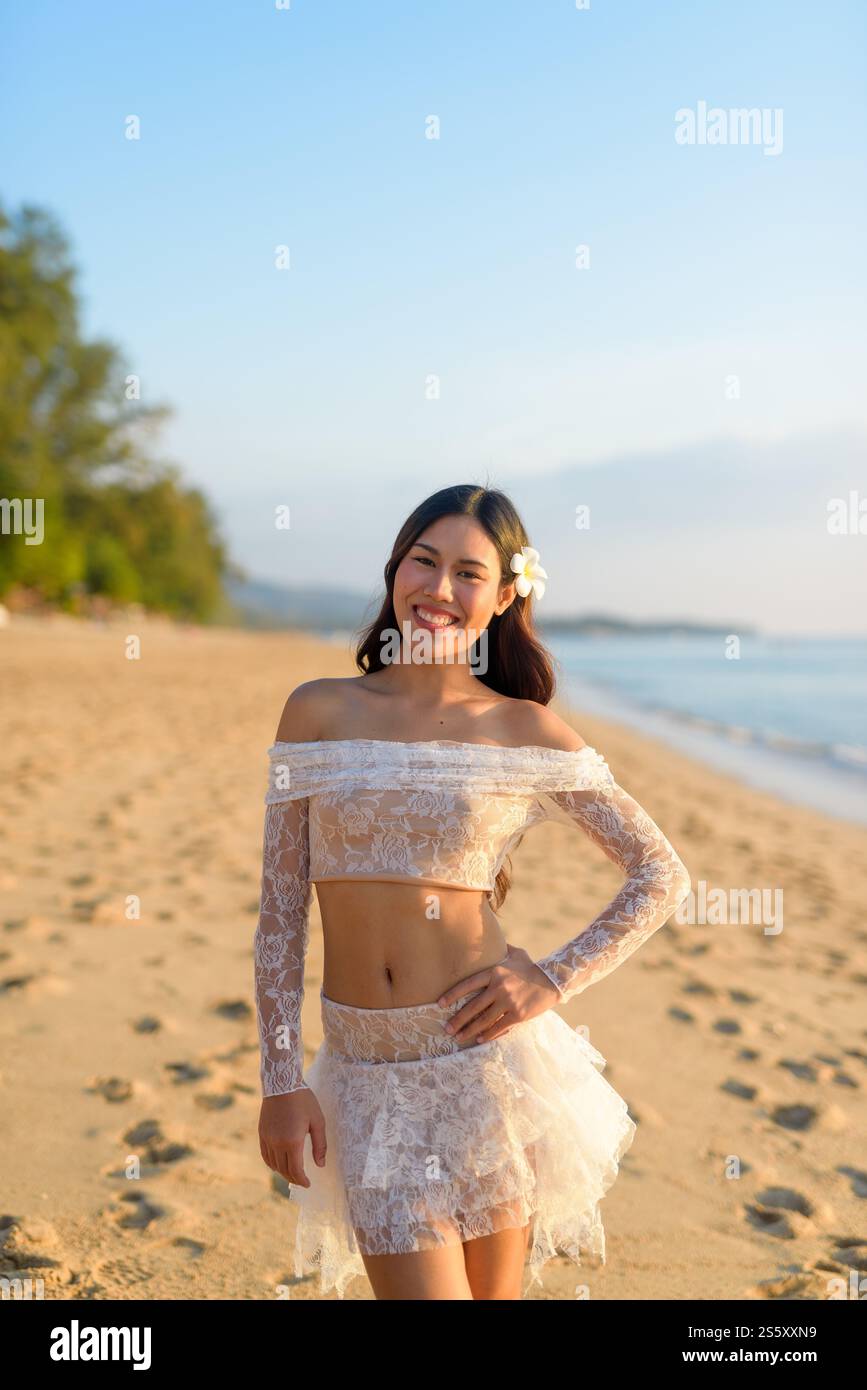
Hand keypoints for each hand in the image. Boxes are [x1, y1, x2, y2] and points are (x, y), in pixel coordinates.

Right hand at [258, 1088, 326, 1186]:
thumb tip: (320, 1164)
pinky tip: (279, 1163)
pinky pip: (265, 1155)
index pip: (296, 1171)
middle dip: (294, 1178)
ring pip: (274, 1165)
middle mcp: (277, 1143)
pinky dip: (272, 1163)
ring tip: (293, 1173)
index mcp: (292, 1142)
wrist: (282, 1083)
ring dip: (283, 1172)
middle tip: (302, 1180)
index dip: (302, 1180)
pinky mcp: (262, 1133)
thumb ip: (320, 1144)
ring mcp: (267, 1139)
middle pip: (284, 1170)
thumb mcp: (317, 1121)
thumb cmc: (304, 1100)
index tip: (308, 1184)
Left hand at [437, 942, 561, 1044]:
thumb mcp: (516, 954)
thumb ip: (501, 949)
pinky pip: (498, 1027)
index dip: (452, 995)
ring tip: (458, 1037)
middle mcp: (499, 987)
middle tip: (446, 1028)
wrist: (553, 981)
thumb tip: (492, 938)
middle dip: (457, 1019)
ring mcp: (508, 1002)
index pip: (468, 984)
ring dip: (468, 1030)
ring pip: (483, 1020)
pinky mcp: (518, 1015)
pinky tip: (478, 1039)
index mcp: (495, 972)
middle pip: (472, 1006)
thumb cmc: (532, 967)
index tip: (440, 1003)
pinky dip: (487, 1035)